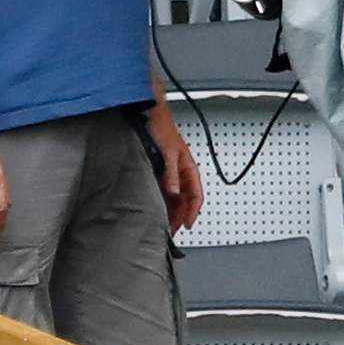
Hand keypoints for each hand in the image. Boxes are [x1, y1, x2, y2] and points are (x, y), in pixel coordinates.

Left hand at [152, 107, 203, 231]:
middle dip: (181, 216)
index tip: (187, 224)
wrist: (147, 114)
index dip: (193, 211)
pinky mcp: (158, 171)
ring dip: (171, 211)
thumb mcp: (168, 152)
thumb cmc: (160, 126)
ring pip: (174, 197)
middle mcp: (180, 171)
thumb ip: (171, 173)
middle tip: (172, 230)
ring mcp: (169, 172)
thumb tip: (173, 192)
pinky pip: (163, 191)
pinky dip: (161, 202)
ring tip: (163, 224)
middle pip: (185, 200)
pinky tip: (154, 208)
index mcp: (188, 167)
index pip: (196, 195)